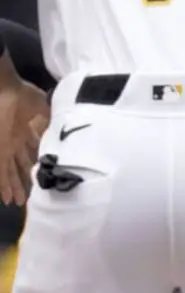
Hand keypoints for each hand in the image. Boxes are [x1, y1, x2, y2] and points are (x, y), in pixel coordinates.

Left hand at [0, 79, 48, 205]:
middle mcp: (14, 142)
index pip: (30, 152)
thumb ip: (53, 118)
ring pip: (8, 172)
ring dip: (12, 187)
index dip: (34, 164)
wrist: (6, 89)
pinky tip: (5, 197)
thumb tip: (69, 127)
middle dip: (22, 181)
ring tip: (15, 203)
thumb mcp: (44, 106)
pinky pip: (1, 170)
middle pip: (19, 166)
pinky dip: (3, 184)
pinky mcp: (0, 150)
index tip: (40, 176)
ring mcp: (5, 147)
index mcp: (24, 130)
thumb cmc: (24, 94)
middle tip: (25, 198)